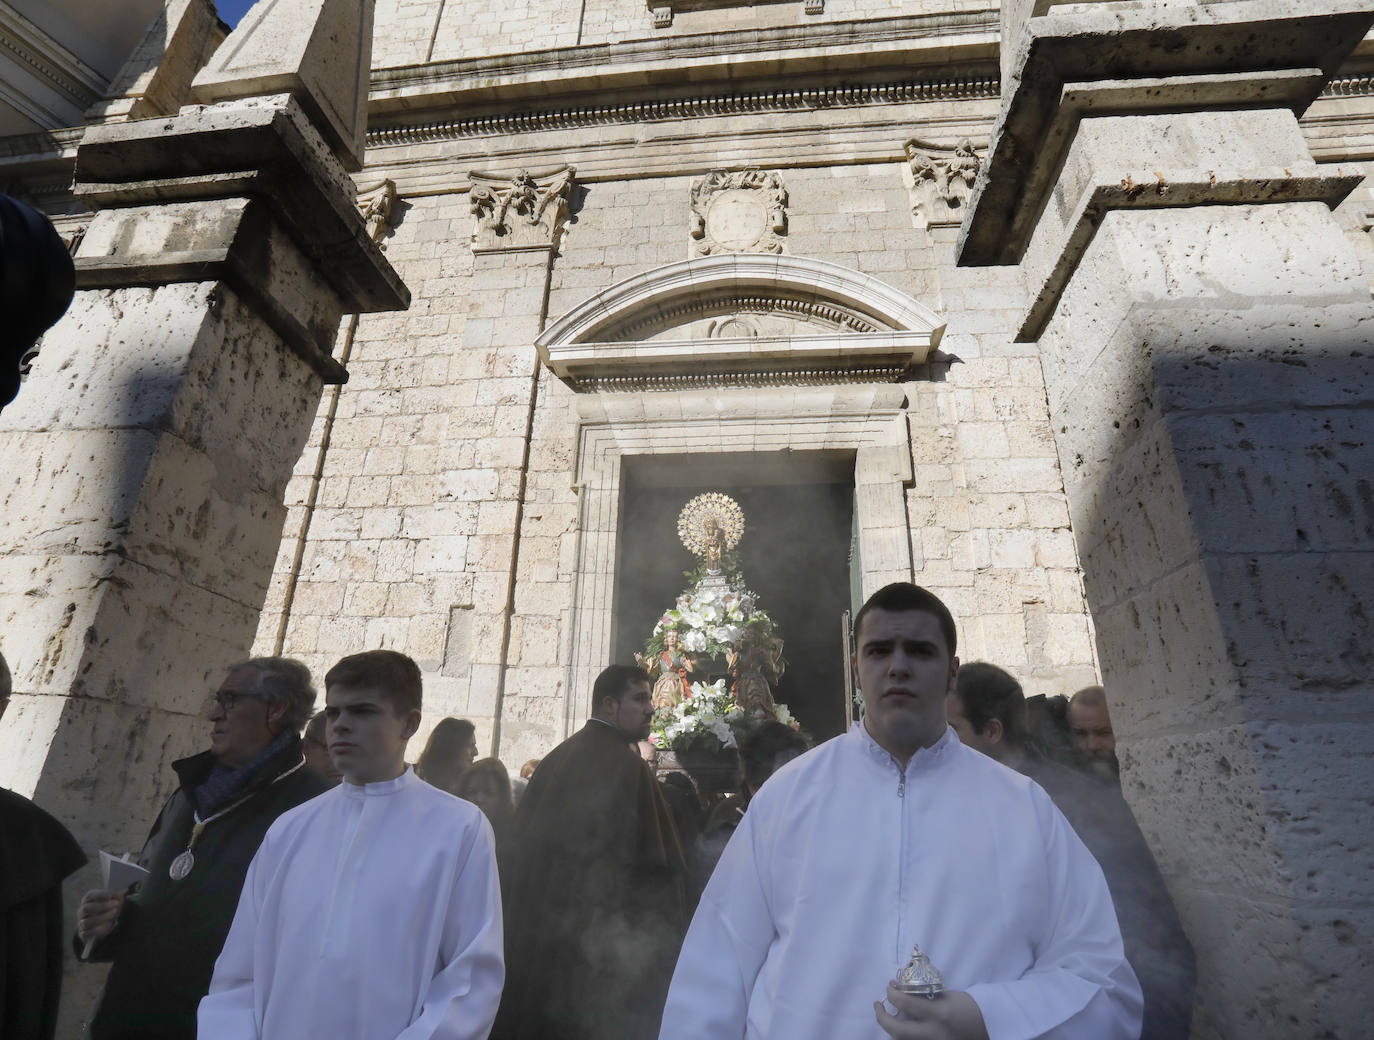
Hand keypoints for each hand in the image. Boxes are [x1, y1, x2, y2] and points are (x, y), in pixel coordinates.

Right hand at [77, 889, 124, 942]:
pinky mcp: (83, 933)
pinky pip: (86, 933)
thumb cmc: (108, 908)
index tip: (110, 895)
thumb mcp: (114, 901)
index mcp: (88, 900)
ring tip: (114, 913)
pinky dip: (96, 930)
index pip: (90, 896)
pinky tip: (106, 925)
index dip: (100, 895)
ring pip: (86, 922)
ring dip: (101, 918)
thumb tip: (124, 890)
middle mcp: (82, 911)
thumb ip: (118, 896)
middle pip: (87, 908)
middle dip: (102, 906)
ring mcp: (82, 922)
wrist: (104, 924)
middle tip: (116, 904)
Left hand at [874, 983, 989, 1039]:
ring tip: (888, 1017)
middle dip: (882, 1017)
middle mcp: (933, 1033)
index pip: (906, 1003)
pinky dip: (903, 1038)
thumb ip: (925, 997)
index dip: (892, 994)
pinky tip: (902, 1028)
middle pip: (897, 1031)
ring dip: (891, 1029)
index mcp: (938, 1014)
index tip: (890, 986)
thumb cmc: (968, 1009)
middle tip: (879, 1005)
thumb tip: (903, 991)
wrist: (988, 1029)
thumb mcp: (947, 997)